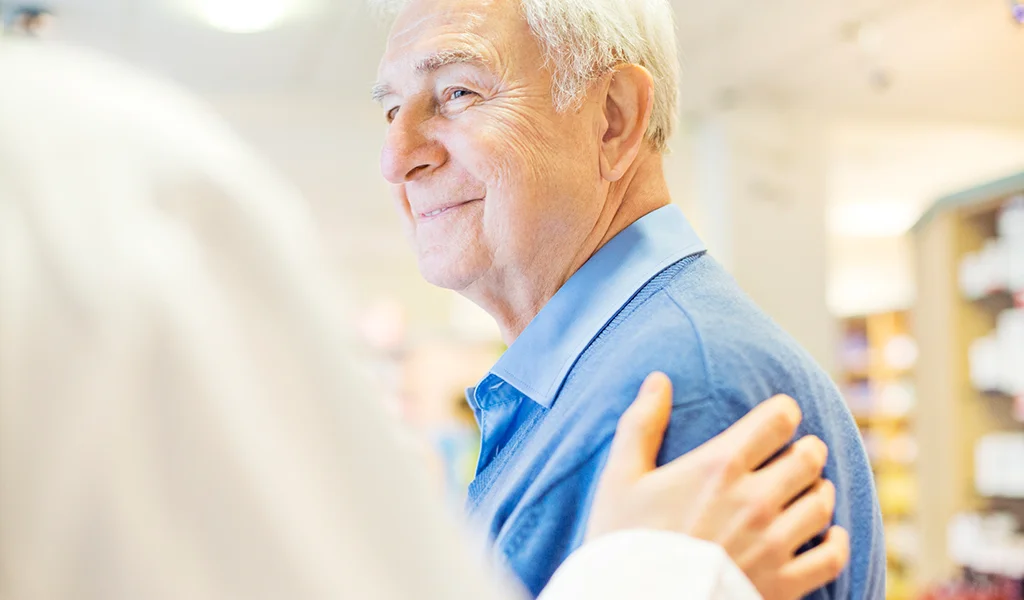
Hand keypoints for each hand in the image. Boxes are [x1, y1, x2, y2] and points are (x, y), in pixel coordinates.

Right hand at [587, 372, 849, 599]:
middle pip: (808, 458)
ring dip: (819, 491)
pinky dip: (836, 543)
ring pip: (822, 504)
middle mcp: (755, 500)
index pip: (776, 420)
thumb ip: (641, 424)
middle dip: (807, 448)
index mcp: (719, 467)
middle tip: (800, 451)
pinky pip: (830, 558)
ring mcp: (773, 544)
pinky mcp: (783, 584)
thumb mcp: (620, 478)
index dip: (783, 411)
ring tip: (809, 490)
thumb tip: (659, 379)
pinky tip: (829, 536)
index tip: (780, 415)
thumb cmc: (623, 541)